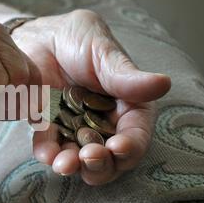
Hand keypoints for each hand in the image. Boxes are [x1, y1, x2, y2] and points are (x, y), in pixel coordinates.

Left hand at [12, 10, 171, 184]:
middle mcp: (103, 125)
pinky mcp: (48, 129)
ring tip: (66, 164)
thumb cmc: (79, 39)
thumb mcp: (103, 52)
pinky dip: (49, 155)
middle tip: (90, 156)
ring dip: (75, 167)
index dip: (130, 146)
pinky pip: (49, 148)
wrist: (40, 36)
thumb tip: (163, 84)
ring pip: (79, 160)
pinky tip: (48, 155)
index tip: (118, 147)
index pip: (135, 135)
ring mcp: (74, 130)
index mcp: (127, 107)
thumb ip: (126, 75)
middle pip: (109, 158)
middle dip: (101, 164)